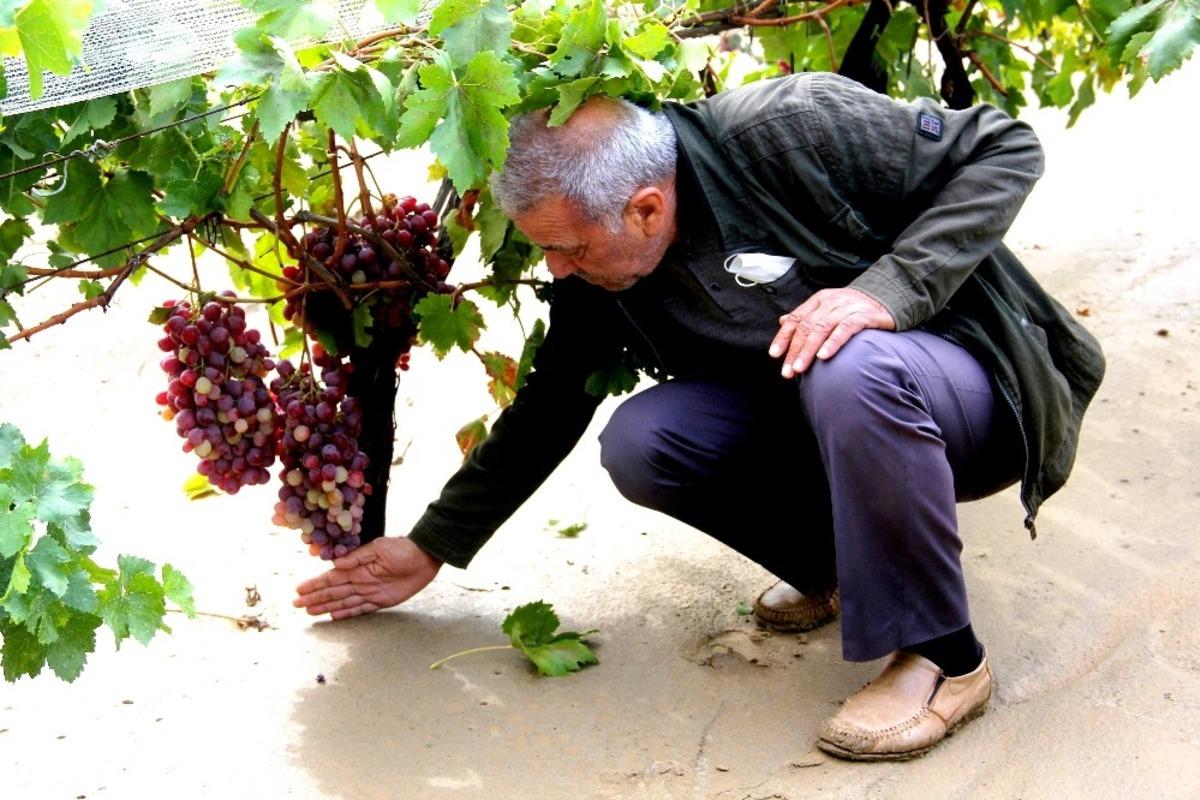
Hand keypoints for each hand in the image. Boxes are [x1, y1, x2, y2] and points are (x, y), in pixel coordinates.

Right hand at [293, 537, 441, 619]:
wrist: (424, 557)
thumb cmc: (402, 549)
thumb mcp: (379, 548)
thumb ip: (357, 558)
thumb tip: (335, 564)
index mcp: (357, 567)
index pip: (331, 577)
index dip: (315, 584)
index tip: (299, 589)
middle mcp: (359, 580)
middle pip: (333, 592)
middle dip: (315, 598)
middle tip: (297, 604)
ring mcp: (369, 591)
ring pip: (342, 602)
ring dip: (326, 607)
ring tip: (310, 611)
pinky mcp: (381, 600)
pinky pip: (360, 609)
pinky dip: (346, 613)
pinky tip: (333, 616)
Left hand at [768, 288, 894, 377]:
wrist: (890, 296)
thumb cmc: (855, 308)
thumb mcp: (829, 308)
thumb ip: (807, 316)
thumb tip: (783, 321)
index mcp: (819, 300)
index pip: (796, 318)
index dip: (784, 337)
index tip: (775, 355)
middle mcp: (831, 301)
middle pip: (807, 326)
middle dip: (794, 350)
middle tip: (787, 371)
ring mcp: (848, 307)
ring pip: (822, 328)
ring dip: (808, 350)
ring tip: (800, 368)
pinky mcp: (864, 315)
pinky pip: (845, 329)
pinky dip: (833, 343)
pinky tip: (823, 356)